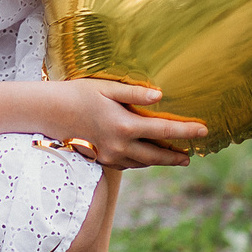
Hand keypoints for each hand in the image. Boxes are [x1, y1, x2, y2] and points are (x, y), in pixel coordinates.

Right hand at [45, 77, 204, 167]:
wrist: (47, 113)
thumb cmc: (76, 93)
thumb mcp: (106, 87)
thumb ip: (134, 93)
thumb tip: (160, 96)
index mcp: (125, 125)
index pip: (164, 131)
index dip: (187, 131)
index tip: (204, 131)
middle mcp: (120, 145)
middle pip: (157, 155)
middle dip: (176, 156)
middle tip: (190, 156)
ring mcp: (110, 155)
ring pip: (142, 162)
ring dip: (159, 160)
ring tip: (173, 158)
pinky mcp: (101, 160)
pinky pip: (127, 164)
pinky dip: (140, 161)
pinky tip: (144, 156)